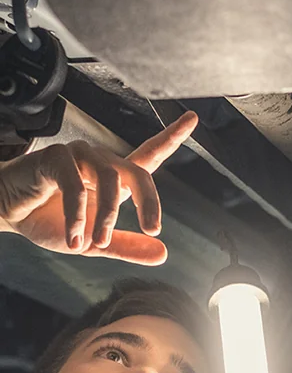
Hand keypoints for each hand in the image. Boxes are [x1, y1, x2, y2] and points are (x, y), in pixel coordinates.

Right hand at [0, 111, 197, 264]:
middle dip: (149, 202)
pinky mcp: (56, 158)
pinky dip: (78, 217)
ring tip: (97, 243)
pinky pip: (76, 186)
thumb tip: (163, 254)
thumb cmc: (51, 221)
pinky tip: (74, 238)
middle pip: (138, 173)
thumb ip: (127, 247)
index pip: (148, 154)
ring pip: (110, 181)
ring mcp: (79, 156)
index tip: (194, 119)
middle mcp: (100, 162)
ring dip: (107, 218)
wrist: (12, 216)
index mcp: (113, 179)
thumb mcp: (94, 243)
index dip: (171, 137)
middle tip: (153, 229)